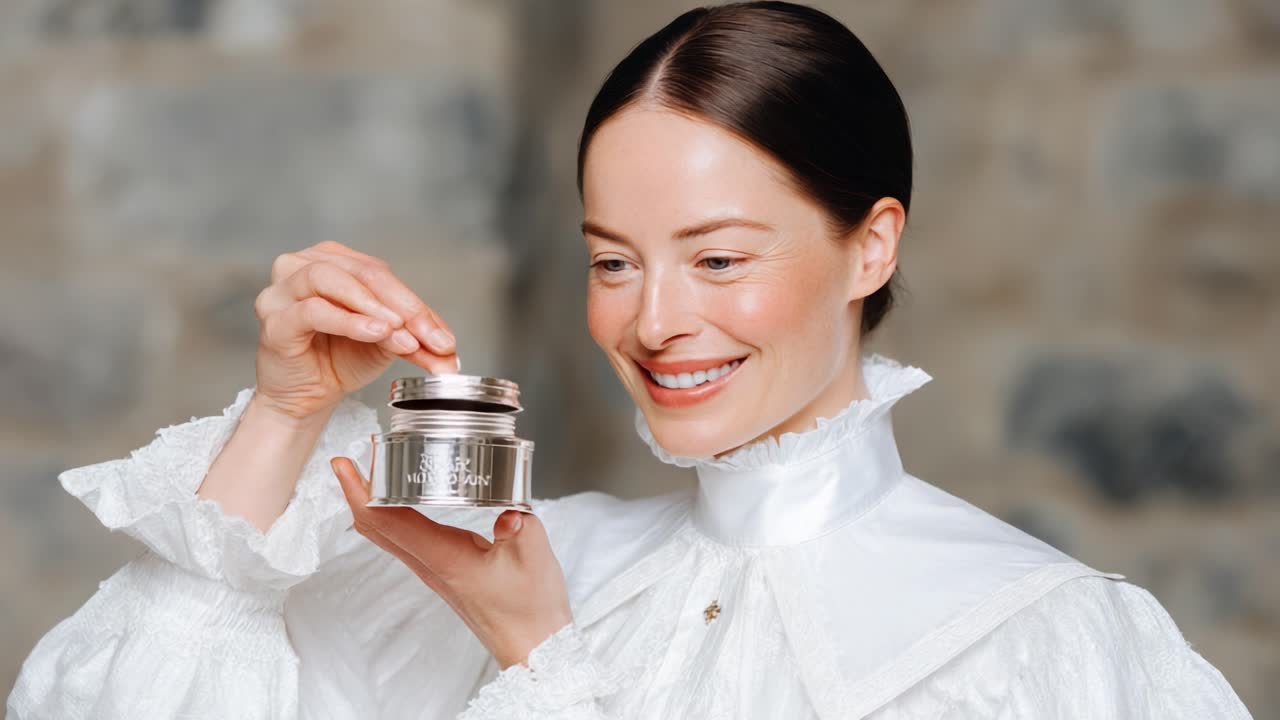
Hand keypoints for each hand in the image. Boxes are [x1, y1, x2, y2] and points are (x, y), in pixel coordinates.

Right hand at [253, 241, 460, 422]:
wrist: (305, 398)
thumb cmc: (339, 360)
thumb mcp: (387, 343)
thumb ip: (415, 337)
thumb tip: (447, 349)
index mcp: (333, 262)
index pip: (380, 273)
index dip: (415, 304)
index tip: (443, 339)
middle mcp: (302, 266)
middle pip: (362, 272)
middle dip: (401, 305)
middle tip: (427, 335)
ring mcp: (282, 292)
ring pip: (330, 279)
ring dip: (371, 304)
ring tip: (397, 328)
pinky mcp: (275, 321)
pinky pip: (312, 310)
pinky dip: (348, 320)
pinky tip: (374, 333)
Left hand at [330, 457, 574, 669]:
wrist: (533, 646)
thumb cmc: (530, 610)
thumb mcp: (534, 559)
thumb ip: (521, 528)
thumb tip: (508, 509)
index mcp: (446, 558)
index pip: (388, 521)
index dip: (361, 491)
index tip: (344, 465)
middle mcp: (432, 565)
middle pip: (376, 527)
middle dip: (356, 491)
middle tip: (347, 461)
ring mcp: (434, 570)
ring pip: (387, 535)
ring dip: (372, 503)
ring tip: (370, 473)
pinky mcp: (443, 571)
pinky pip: (404, 540)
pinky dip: (393, 515)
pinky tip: (401, 501)